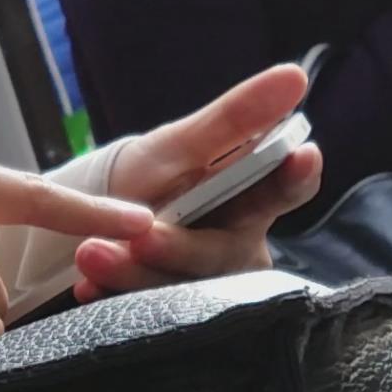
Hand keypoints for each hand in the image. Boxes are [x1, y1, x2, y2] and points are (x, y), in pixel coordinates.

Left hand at [68, 66, 323, 299]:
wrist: (93, 219)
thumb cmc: (153, 177)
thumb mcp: (181, 145)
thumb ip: (233, 119)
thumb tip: (295, 74)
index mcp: (252, 202)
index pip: (287, 189)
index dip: (296, 177)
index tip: (303, 156)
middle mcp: (237, 249)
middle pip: (221, 254)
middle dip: (178, 246)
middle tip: (139, 235)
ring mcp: (205, 288)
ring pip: (182, 289)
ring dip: (134, 272)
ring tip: (92, 254)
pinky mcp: (169, 317)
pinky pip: (144, 314)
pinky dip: (112, 296)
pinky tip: (87, 287)